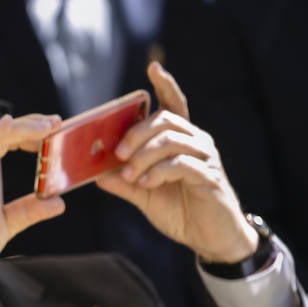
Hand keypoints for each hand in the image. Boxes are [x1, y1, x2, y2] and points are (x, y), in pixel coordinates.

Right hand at [0, 114, 64, 287]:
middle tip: (57, 123)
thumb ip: (29, 210)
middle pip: (4, 133)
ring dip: (23, 127)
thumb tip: (59, 203)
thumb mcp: (8, 223)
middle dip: (32, 124)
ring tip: (49, 125)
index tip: (55, 132)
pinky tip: (14, 126)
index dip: (30, 133)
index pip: (7, 141)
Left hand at [96, 63, 258, 263]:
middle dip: (136, 133)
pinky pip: (180, 163)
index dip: (165, 85)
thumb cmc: (182, 212)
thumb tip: (95, 175)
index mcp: (182, 141)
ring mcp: (205, 158)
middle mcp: (197, 142)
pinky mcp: (209, 177)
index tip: (153, 67)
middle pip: (165, 120)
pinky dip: (158, 171)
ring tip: (131, 176)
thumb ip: (124, 182)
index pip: (174, 105)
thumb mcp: (145, 196)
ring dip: (143, 157)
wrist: (212, 239)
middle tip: (118, 154)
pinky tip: (147, 183)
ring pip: (170, 140)